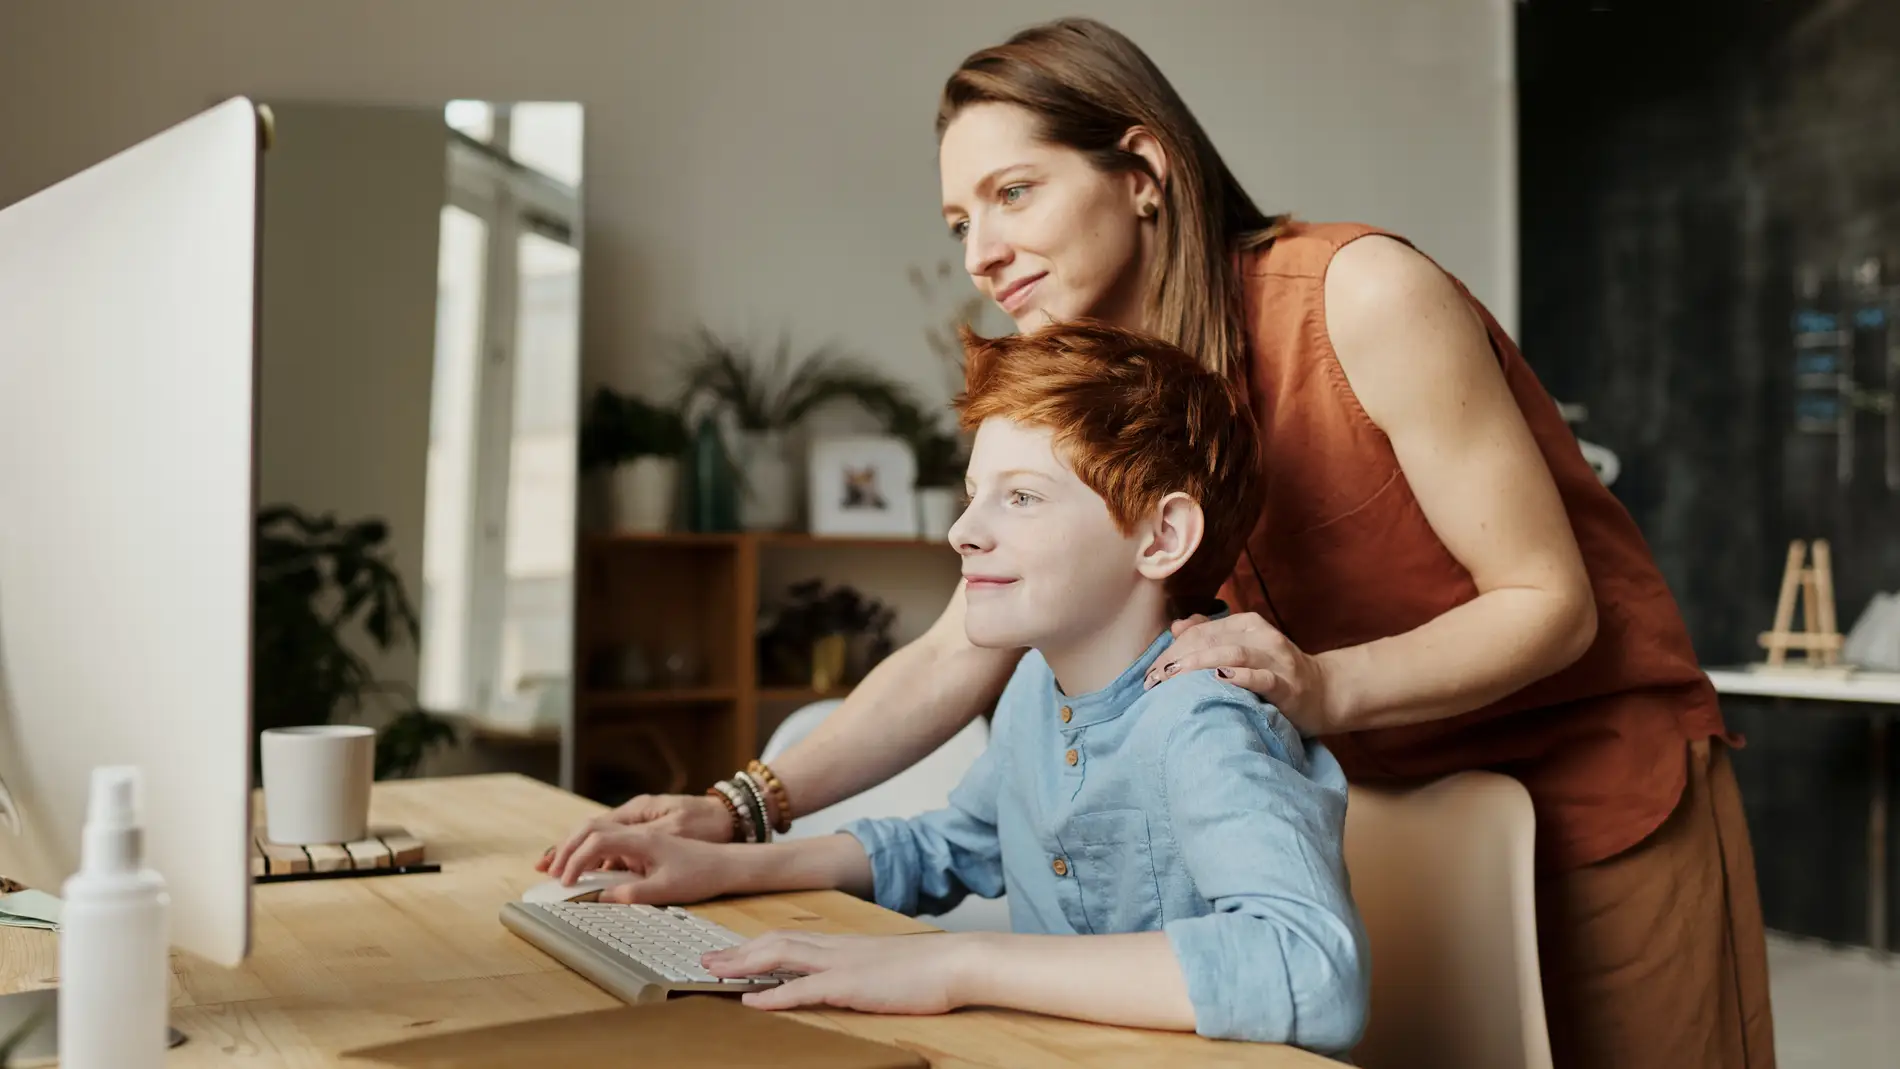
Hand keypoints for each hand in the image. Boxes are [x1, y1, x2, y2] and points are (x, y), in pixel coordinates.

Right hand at [536, 793, 733, 875]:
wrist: (727, 862)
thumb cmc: (700, 873)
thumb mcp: (667, 888)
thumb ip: (632, 893)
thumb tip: (600, 899)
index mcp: (642, 837)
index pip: (596, 841)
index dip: (575, 860)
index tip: (565, 883)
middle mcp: (638, 828)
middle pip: (590, 828)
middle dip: (564, 848)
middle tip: (544, 870)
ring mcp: (640, 831)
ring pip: (597, 832)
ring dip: (574, 848)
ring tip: (553, 867)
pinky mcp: (643, 840)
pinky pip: (609, 840)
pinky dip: (590, 852)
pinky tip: (582, 868)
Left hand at [703, 931, 975, 1013]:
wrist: (957, 962)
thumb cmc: (930, 968)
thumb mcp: (887, 965)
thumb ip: (862, 968)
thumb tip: (845, 978)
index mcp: (844, 944)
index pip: (790, 937)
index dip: (756, 944)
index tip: (731, 951)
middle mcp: (836, 947)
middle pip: (775, 942)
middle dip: (738, 951)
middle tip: (707, 960)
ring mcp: (842, 964)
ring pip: (781, 956)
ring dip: (744, 964)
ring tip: (715, 972)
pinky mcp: (851, 984)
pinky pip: (804, 988)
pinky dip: (773, 995)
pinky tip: (751, 1001)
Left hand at [1145, 612, 1337, 733]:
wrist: (1324, 693)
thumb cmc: (1275, 673)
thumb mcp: (1244, 649)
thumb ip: (1212, 636)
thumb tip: (1176, 627)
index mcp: (1247, 624)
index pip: (1201, 630)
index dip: (1172, 649)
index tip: (1150, 673)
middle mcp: (1261, 636)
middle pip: (1211, 639)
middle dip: (1178, 658)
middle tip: (1154, 681)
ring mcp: (1276, 659)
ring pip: (1232, 653)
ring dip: (1199, 664)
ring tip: (1173, 677)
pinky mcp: (1287, 685)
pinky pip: (1261, 678)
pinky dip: (1239, 677)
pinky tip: (1219, 679)